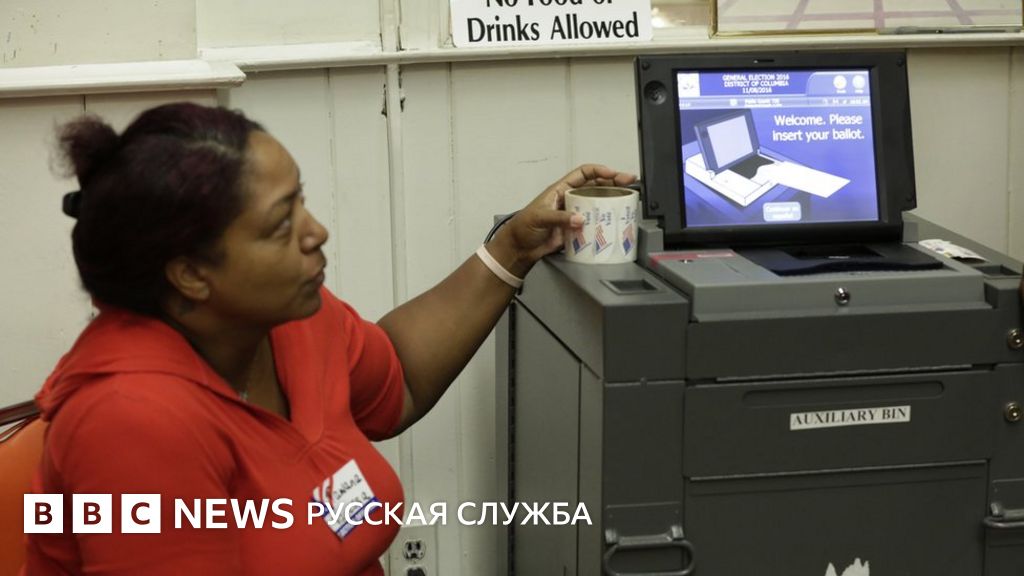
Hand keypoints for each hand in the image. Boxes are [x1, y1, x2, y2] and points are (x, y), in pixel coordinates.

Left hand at [488, 164, 636, 276]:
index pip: (583, 173)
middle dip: (613, 182)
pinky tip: (614, 222)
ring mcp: (574, 214)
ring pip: (597, 203)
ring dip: (612, 201)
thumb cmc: (523, 227)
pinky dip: (604, 222)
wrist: (519, 248)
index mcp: (560, 189)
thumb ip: (559, 218)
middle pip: (595, 186)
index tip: (612, 173)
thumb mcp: (539, 218)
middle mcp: (570, 199)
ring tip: (627, 200)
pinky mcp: (576, 229)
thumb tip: (579, 220)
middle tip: (629, 184)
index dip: (598, 170)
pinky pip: (593, 223)